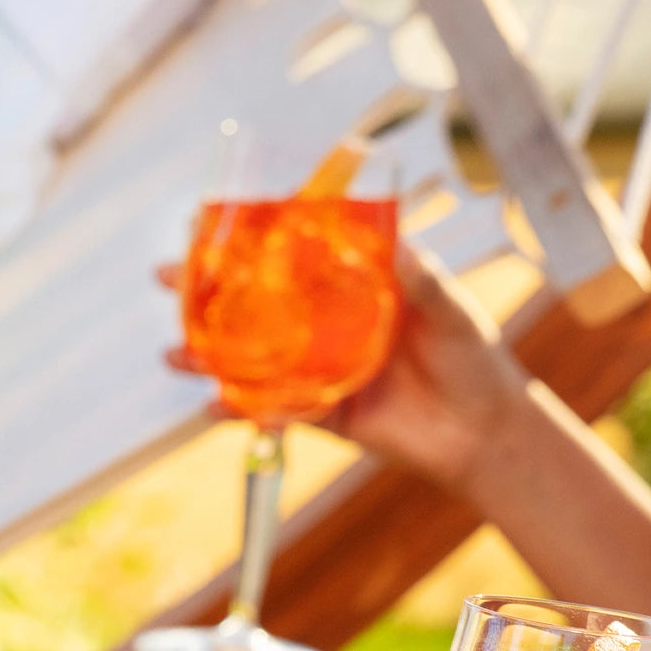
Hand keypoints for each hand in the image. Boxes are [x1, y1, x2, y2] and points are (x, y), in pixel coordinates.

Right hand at [157, 249, 529, 492]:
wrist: (484, 433)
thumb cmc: (473, 358)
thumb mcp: (449, 307)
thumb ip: (420, 277)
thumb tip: (393, 245)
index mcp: (351, 282)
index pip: (288, 248)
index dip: (246, 234)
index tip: (203, 217)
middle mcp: (328, 321)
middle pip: (255, 300)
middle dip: (205, 291)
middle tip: (165, 277)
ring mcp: (320, 369)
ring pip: (253, 357)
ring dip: (210, 356)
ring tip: (174, 353)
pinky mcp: (325, 414)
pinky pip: (274, 412)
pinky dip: (243, 412)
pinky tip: (213, 408)